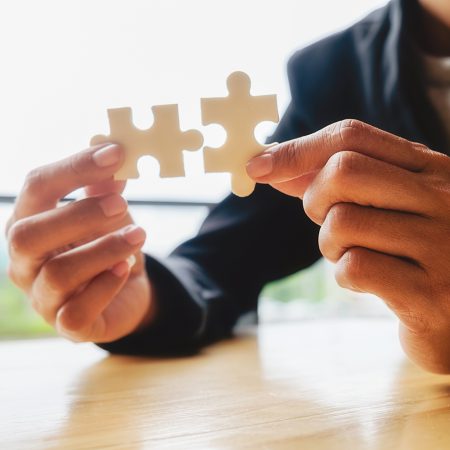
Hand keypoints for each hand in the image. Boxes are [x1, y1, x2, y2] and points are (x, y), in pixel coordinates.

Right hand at [5, 144, 155, 342]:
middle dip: (79, 214)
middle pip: (28, 235)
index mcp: (29, 222)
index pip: (36, 188)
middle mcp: (23, 261)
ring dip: (104, 249)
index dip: (75, 168)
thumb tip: (111, 152)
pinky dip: (105, 286)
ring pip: (58, 273)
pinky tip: (125, 268)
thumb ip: (104, 187)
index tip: (115, 153)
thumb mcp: (108, 213)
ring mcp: (41, 296)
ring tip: (139, 234)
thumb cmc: (107, 244)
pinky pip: (77, 311)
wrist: (125, 289)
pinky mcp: (67, 325)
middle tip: (121, 203)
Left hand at [247, 119, 449, 372]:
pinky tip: (369, 281)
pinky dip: (345, 276)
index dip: (296, 149)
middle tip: (329, 222)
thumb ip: (332, 180)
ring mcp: (441, 244)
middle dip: (315, 201)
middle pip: (342, 172)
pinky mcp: (430, 293)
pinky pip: (354, 267)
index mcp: (429, 169)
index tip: (257, 166)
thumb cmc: (414, 250)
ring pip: (342, 222)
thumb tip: (270, 163)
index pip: (352, 136)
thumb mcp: (385, 203)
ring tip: (354, 255)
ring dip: (330, 245)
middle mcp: (441, 197)